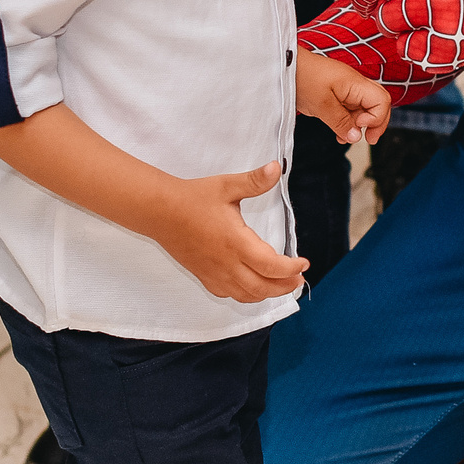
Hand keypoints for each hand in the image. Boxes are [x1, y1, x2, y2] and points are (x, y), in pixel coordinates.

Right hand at [152, 162, 310, 302]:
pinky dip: (245, 294)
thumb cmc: (193, 198)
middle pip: (263, 287)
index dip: (291, 269)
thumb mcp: (227, 186)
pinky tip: (252, 285)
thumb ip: (254, 181)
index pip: (272, 266)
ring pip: (246, 295)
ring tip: (281, 284)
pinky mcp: (204, 276)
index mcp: (236, 242)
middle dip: (285, 286)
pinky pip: (228, 294)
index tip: (303, 263)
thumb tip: (276, 167)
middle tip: (299, 278)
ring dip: (268, 293)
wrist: (160, 211)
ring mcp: (214, 273)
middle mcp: (227, 263)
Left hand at [296, 49, 390, 144]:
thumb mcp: (321, 105)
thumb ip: (341, 122)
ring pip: (365, 108)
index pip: (382, 101)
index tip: (360, 127)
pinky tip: (340, 132)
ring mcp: (347, 88)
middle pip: (379, 103)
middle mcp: (355, 85)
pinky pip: (351, 109)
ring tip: (348, 137)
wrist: (285, 66)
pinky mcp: (338, 93)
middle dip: (377, 123)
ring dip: (360, 125)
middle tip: (369, 138)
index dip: (376, 118)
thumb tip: (356, 137)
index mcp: (355, 83)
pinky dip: (349, 122)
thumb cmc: (302, 77)